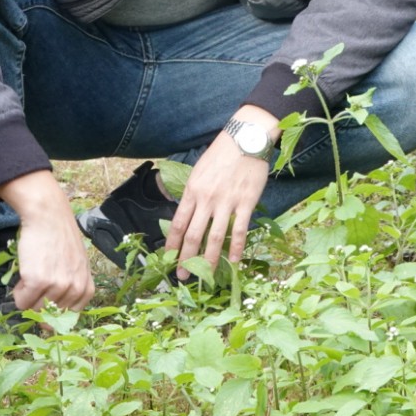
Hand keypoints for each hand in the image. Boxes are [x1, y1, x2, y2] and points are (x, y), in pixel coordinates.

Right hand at [0, 170, 95, 310]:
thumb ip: (70, 289)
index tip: (48, 296)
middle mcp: (74, 289)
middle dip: (39, 300)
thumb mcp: (76, 266)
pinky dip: (18, 292)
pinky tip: (25, 274)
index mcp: (86, 288)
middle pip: (49, 314)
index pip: (68, 317)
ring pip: (34, 309)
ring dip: (28, 295)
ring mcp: (57, 285)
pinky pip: (21, 302)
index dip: (54, 308)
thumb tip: (52, 321)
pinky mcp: (38, 281)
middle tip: (39, 278)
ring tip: (32, 273)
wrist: (49, 216)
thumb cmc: (60, 239)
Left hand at [165, 107, 277, 276]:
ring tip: (206, 276)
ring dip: (209, 260)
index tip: (169, 259)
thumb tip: (187, 214)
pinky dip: (236, 248)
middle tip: (184, 275)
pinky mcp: (246, 203)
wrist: (246, 139)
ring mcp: (227, 202)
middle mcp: (207, 199)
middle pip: (193, 235)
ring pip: (215, 238)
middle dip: (186, 259)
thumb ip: (193, 193)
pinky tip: (234, 261)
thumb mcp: (198, 171)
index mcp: (192, 191)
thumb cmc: (221, 153)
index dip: (172, 245)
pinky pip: (239, 231)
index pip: (178, 224)